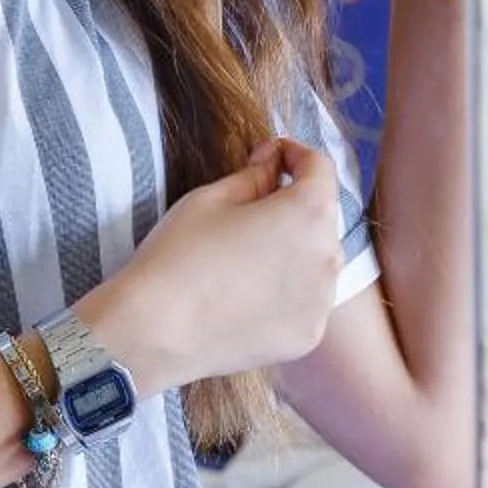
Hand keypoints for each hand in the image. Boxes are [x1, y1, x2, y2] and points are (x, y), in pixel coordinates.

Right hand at [80, 138, 344, 390]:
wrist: (157, 330)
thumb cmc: (179, 253)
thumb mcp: (210, 198)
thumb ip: (254, 175)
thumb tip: (272, 162)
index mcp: (308, 213)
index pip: (320, 168)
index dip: (294, 154)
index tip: (269, 157)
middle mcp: (329, 256)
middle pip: (322, 217)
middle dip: (293, 204)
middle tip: (250, 208)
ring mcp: (322, 301)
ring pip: (317, 261)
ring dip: (294, 249)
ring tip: (248, 257)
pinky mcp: (309, 334)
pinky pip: (306, 300)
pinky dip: (287, 290)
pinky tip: (248, 294)